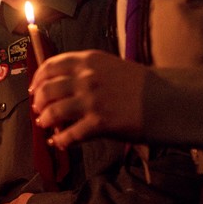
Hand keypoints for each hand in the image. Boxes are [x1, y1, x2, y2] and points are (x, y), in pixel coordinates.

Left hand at [29, 50, 145, 147]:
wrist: (167, 101)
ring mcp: (91, 100)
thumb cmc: (141, 85)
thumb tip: (61, 85)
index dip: (38, 79)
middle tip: (39, 110)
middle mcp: (85, 78)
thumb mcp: (110, 66)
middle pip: (47, 90)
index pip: (50, 66)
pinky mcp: (98, 123)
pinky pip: (70, 134)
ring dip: (45, 121)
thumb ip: (86, 71)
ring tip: (46, 125)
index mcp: (88, 60)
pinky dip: (61, 141)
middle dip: (39, 103)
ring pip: (53, 112)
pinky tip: (59, 143)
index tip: (34, 88)